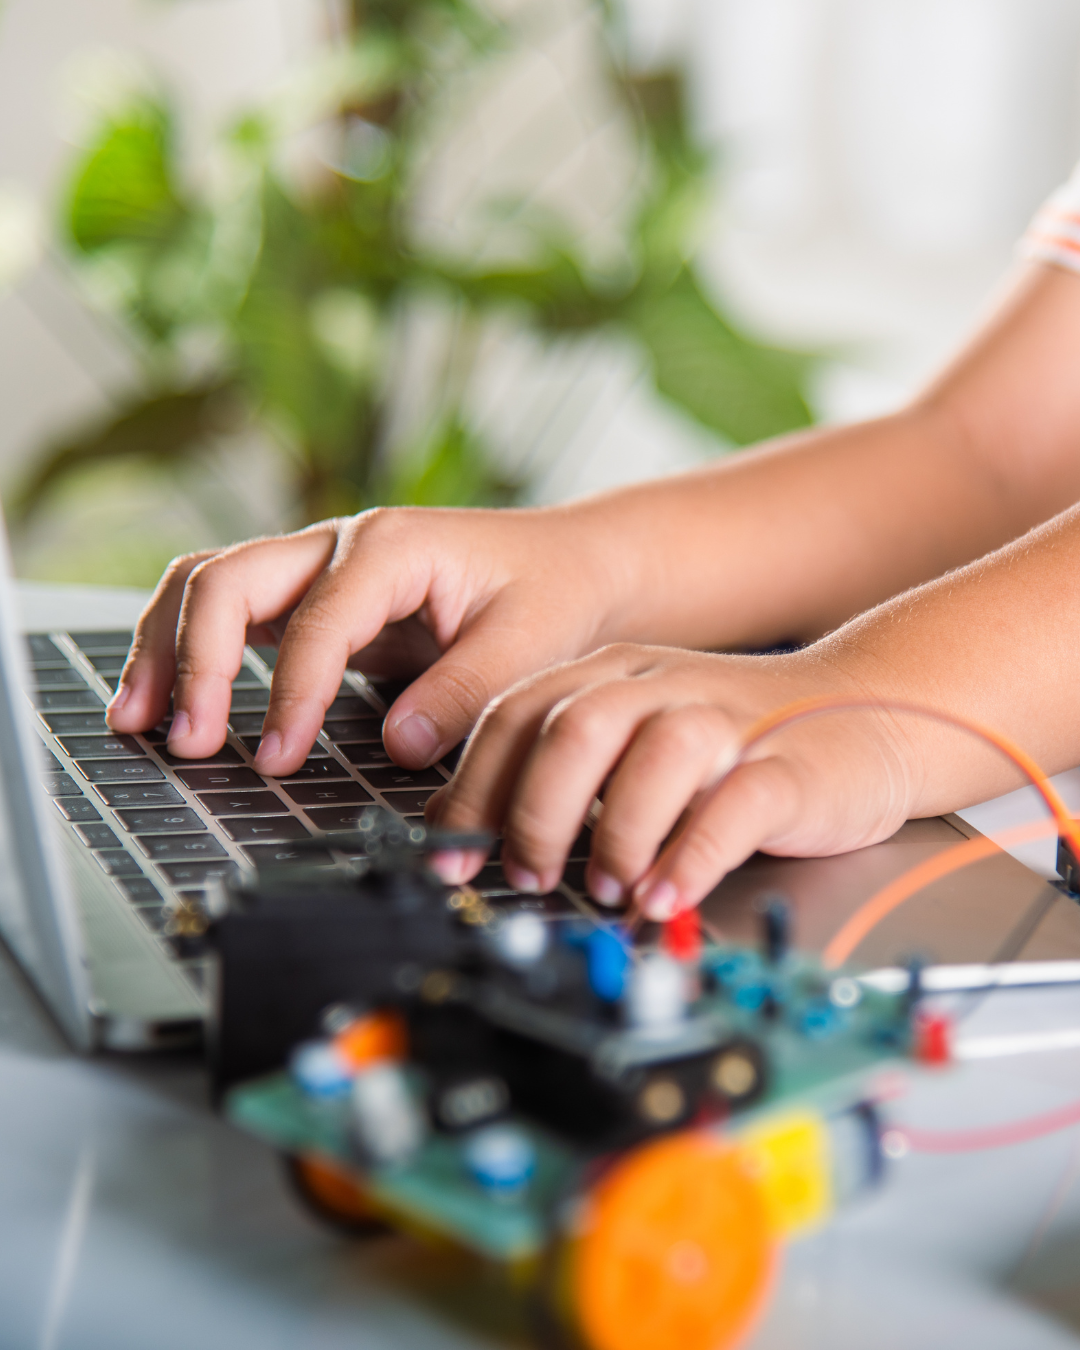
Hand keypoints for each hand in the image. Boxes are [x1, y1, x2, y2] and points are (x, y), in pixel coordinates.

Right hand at [105, 506, 626, 774]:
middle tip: (188, 741)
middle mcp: (340, 545)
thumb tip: (398, 746)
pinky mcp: (313, 598)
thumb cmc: (550, 594)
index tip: (277, 760)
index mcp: (392, 547)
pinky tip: (174, 701)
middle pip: (229, 579)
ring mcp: (319, 567)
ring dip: (167, 648)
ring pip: (210, 584)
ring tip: (139, 721)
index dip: (288, 694)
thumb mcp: (530, 642)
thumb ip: (465, 692)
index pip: (316, 621)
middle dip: (196, 660)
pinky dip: (191, 650)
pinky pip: (230, 610)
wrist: (566, 566)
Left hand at [426, 644, 921, 917]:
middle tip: (530, 874)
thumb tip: (482, 839)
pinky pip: (732, 807)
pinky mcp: (787, 768)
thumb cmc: (734, 742)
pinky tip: (664, 895)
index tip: (451, 856)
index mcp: (612, 676)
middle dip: (534, 813)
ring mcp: (727, 722)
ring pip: (652, 756)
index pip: (516, 715)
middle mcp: (662, 686)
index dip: (474, 789)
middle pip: (572, 729)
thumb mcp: (639, 736)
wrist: (868, 710)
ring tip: (606, 885)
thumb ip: (570, 771)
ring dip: (615, 833)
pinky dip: (690, 857)